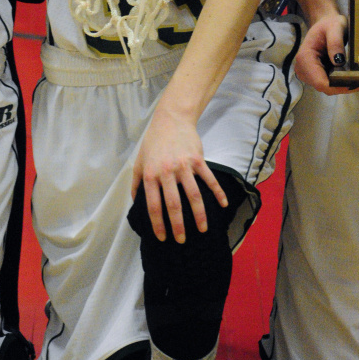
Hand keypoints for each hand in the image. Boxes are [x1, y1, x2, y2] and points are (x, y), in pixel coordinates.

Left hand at [131, 105, 227, 242]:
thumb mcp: (140, 161)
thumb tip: (135, 202)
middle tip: (182, 240)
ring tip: (203, 229)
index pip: (154, 205)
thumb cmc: (154, 141)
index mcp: (151, 175)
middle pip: (174, 204)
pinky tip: (223, 204)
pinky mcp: (198, 160)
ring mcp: (184, 166)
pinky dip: (217, 192)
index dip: (158, 224)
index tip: (162, 238)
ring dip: (199, 215)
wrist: (172, 119)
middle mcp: (167, 172)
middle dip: (178, 225)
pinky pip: (209, 179)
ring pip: (193, 195)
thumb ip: (137, 183)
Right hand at [294, 13, 357, 94]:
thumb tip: (339, 61)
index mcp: (305, 58)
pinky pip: (328, 84)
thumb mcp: (335, 27)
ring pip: (327, 88)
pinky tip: (353, 79)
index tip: (357, 83)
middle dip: (343, 86)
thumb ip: (335, 42)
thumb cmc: (330, 23)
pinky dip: (340, 83)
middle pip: (324, 87)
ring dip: (342, 86)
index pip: (320, 82)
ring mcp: (307, 74)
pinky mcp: (314, 76)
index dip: (338, 86)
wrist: (325, 23)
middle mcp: (302, 69)